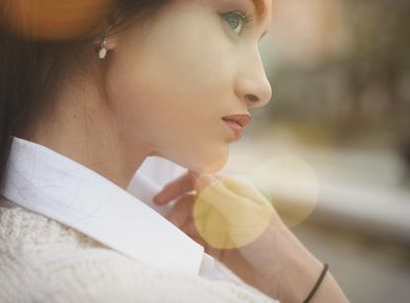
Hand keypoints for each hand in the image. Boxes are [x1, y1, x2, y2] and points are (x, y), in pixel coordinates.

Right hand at [153, 170, 322, 300]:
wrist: (286, 276)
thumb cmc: (270, 241)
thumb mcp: (240, 213)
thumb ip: (215, 192)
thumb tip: (195, 170)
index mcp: (233, 190)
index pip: (199, 179)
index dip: (178, 186)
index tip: (161, 199)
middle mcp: (225, 205)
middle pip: (191, 202)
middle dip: (177, 212)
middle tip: (169, 227)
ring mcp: (221, 225)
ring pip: (191, 221)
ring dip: (180, 228)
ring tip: (175, 239)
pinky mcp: (219, 245)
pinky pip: (196, 239)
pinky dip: (187, 242)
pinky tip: (184, 248)